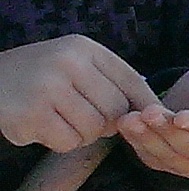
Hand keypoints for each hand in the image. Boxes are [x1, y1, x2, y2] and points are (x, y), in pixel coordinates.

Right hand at [0, 36, 161, 152]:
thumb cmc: (37, 77)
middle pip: (116, 110)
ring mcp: (47, 88)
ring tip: (59, 120)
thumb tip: (154, 109)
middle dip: (106, 123)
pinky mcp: (31, 115)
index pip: (131, 80)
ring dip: (82, 134)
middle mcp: (67, 62)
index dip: (146, 104)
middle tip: (82, 117)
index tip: (156, 118)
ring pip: (94, 129)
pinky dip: (60, 141)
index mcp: (83, 48)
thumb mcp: (73, 64)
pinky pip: (68, 142)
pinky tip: (42, 126)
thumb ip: (108, 81)